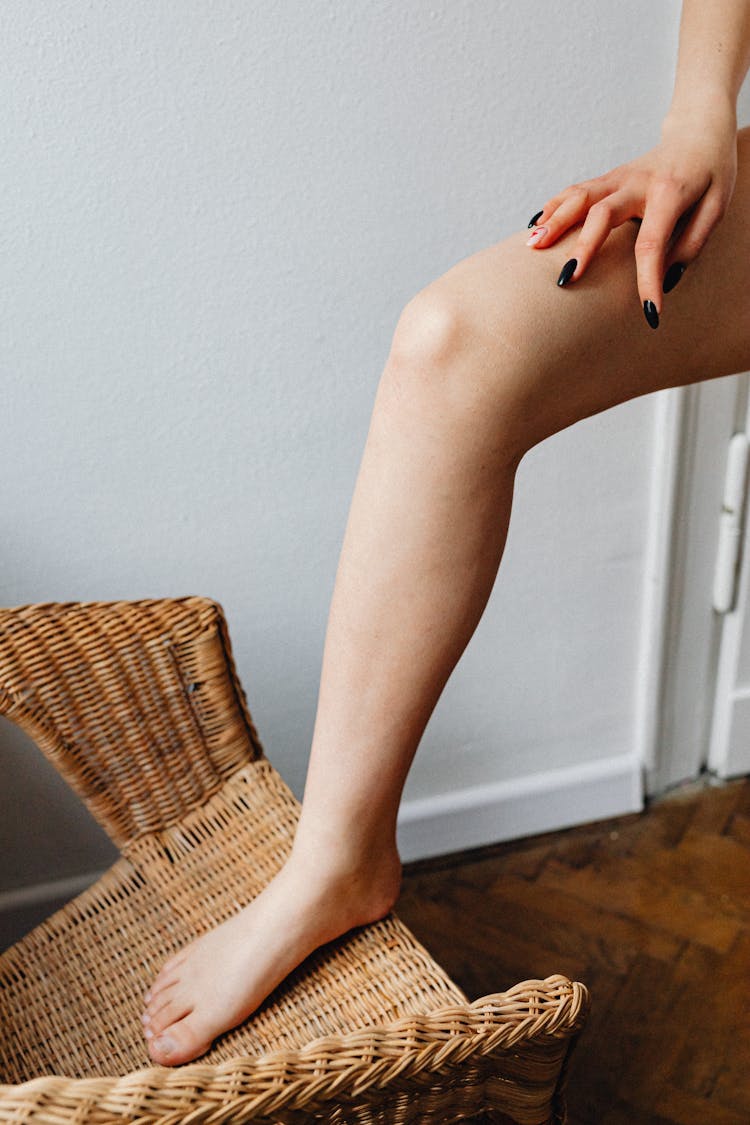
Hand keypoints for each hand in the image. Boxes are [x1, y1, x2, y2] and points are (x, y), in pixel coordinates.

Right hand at [525, 102, 738, 326]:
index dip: (649, 280)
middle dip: (582, 247)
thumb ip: (693, 243)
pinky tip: (534, 227)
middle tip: (565, 279)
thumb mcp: (716, 206)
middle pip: (602, 213)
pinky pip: (574, 191)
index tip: (650, 313)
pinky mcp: (607, 178)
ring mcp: (618, 177)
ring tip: (532, 246)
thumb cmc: (711, 173)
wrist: (699, 130)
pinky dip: (552, 208)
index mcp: (670, 192)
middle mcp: (637, 182)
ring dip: (554, 222)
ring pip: (579, 197)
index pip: (653, 243)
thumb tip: (668, 279)